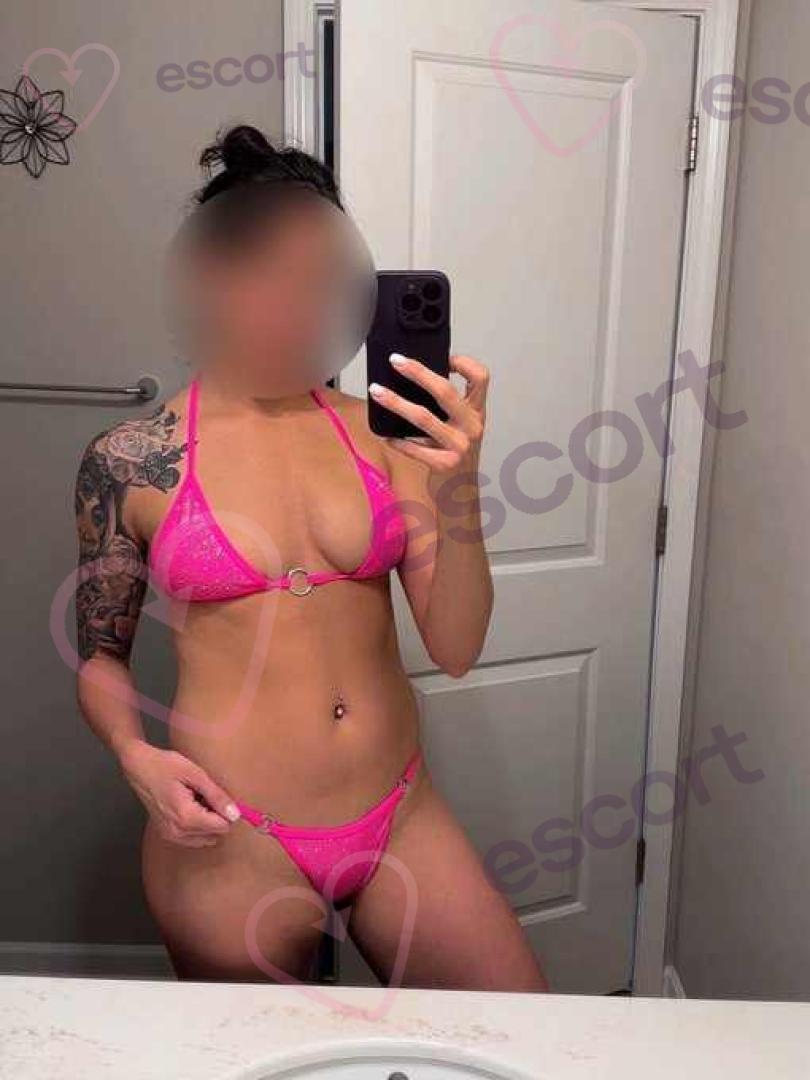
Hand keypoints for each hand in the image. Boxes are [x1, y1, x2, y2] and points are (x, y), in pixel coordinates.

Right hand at [119, 742, 239, 847]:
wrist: (139, 767)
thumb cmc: (167, 766)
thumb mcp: (196, 775)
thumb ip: (217, 796)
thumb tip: (236, 815)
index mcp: (187, 817)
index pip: (222, 827)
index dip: (227, 811)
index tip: (220, 796)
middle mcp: (178, 832)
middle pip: (215, 834)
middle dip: (217, 817)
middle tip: (207, 796)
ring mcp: (171, 835)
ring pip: (205, 839)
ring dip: (208, 823)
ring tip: (198, 800)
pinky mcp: (166, 834)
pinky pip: (192, 838)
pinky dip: (197, 826)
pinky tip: (190, 807)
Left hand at [370, 353, 488, 473]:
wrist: (462, 495)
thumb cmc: (456, 456)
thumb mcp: (461, 428)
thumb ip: (449, 408)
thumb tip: (415, 380)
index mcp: (477, 412)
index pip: (481, 378)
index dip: (464, 363)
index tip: (443, 357)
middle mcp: (472, 426)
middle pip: (445, 391)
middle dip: (417, 372)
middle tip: (395, 361)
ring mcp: (459, 446)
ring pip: (423, 417)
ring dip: (396, 402)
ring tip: (377, 392)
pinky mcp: (445, 464)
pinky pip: (414, 447)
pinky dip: (398, 441)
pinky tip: (386, 436)